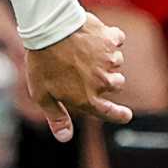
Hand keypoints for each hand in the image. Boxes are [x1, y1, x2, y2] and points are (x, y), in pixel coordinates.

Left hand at [23, 11, 131, 142]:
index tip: (126, 115)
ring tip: (82, 49)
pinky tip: (93, 34)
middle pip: (116, 84)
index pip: (110, 113)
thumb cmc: (42, 62)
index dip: (119, 115)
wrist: (47, 28)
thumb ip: (56, 117)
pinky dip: (109, 37)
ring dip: (104, 57)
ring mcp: (109, 60)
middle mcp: (103, 82)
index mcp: (87, 98)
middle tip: (85, 68)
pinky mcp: (111, 40)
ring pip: (116, 62)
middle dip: (106, 78)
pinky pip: (117, 40)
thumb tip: (65, 138)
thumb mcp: (42, 94)